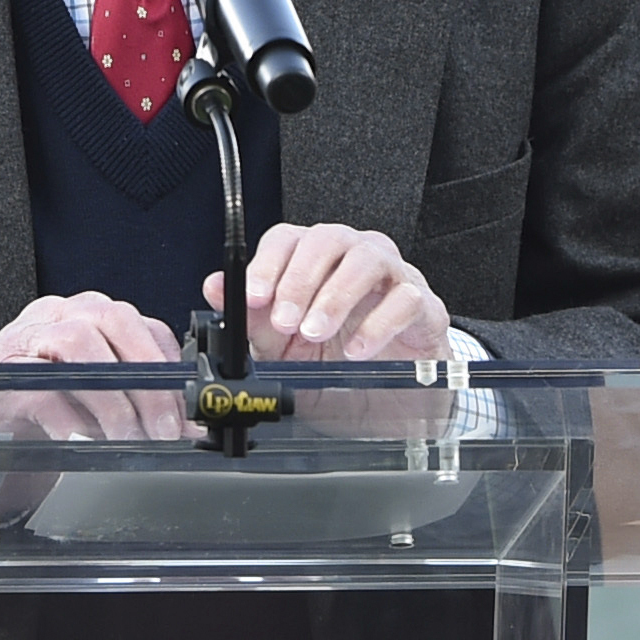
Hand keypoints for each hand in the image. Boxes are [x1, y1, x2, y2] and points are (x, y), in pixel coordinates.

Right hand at [0, 292, 187, 441]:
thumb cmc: (47, 405)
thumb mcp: (99, 394)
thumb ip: (140, 397)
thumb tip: (188, 428)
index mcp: (94, 315)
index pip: (147, 327)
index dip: (174, 371)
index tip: (188, 415)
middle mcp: (62, 315)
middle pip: (116, 322)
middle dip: (149, 378)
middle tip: (166, 430)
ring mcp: (28, 338)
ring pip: (79, 345)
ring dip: (112, 399)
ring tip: (129, 440)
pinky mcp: (2, 372)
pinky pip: (41, 386)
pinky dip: (68, 418)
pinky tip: (84, 442)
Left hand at [207, 222, 451, 362]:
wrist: (387, 400)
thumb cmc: (336, 362)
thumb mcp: (284, 348)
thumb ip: (250, 319)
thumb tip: (215, 288)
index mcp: (316, 261)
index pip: (288, 239)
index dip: (268, 264)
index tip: (253, 297)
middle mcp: (354, 257)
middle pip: (327, 239)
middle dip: (300, 280)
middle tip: (285, 321)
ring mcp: (393, 276)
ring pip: (368, 259)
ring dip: (336, 296)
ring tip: (316, 333)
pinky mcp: (424, 305)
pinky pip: (406, 299)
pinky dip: (378, 323)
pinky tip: (356, 350)